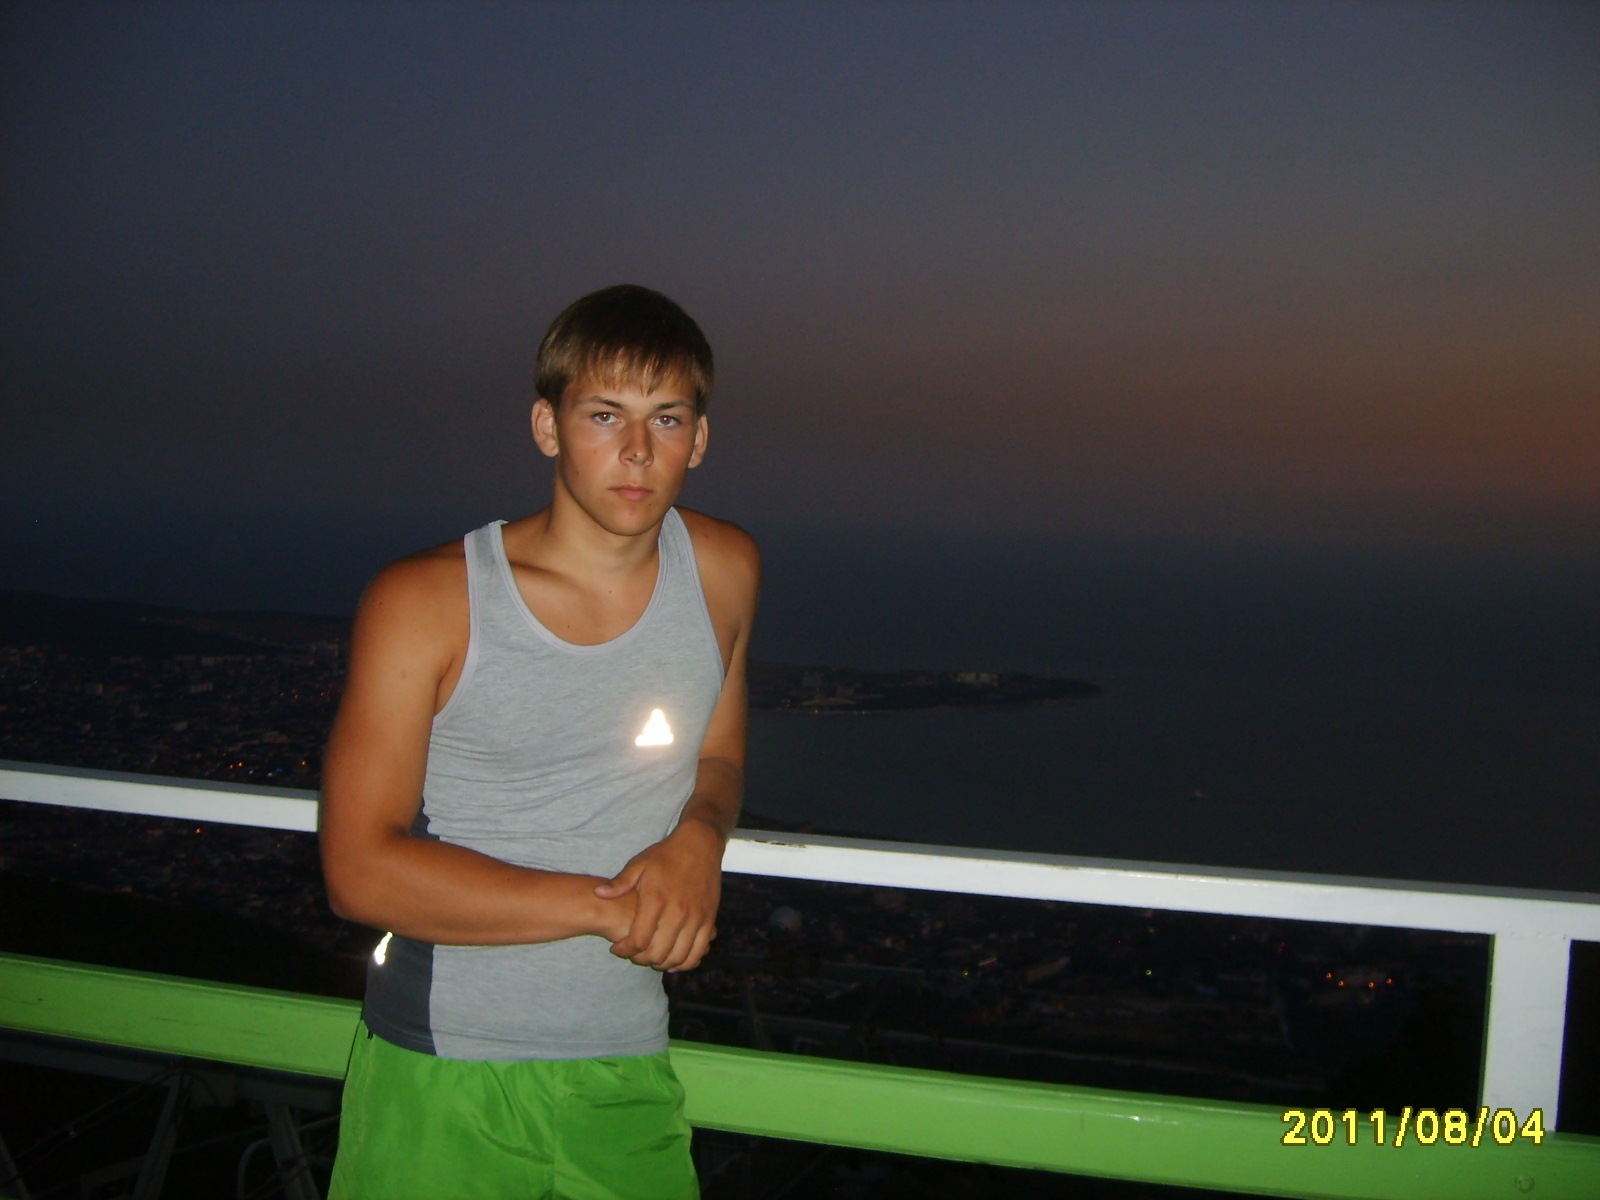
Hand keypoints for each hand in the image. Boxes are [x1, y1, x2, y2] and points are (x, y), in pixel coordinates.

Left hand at [594, 819, 723, 970]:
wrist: (700, 845)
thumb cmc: (666, 855)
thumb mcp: (639, 864)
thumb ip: (619, 883)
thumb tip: (598, 894)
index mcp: (656, 900)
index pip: (638, 941)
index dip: (624, 951)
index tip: (617, 948)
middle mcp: (677, 913)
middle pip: (657, 954)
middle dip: (641, 959)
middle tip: (633, 954)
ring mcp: (695, 918)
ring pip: (678, 957)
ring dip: (662, 963)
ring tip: (652, 957)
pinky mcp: (709, 920)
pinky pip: (698, 952)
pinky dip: (685, 962)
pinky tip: (674, 959)